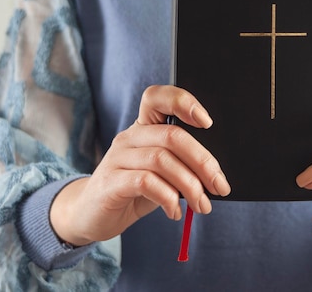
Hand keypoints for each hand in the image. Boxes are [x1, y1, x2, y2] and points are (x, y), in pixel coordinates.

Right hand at [50, 85, 230, 245]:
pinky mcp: (110, 182)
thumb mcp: (161, 173)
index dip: (183, 102)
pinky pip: (146, 182)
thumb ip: (182, 165)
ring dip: (190, 185)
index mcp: (143, 127)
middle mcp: (130, 137)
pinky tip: (175, 211)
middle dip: (203, 162)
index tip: (207, 123)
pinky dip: (168, 197)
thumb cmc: (134, 190)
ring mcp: (117, 158)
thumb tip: (216, 174)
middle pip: (172, 136)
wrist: (91, 215)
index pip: (157, 97)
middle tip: (220, 186)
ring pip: (162, 160)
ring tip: (202, 205)